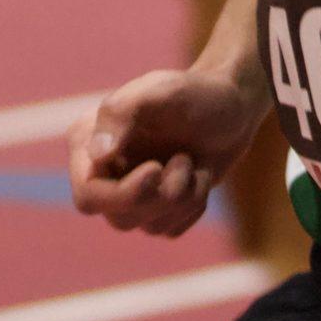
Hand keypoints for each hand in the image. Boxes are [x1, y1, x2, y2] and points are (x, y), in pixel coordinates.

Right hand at [67, 68, 265, 237]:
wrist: (233, 106)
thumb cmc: (195, 93)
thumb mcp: (162, 92)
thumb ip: (122, 113)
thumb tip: (97, 156)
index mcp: (87, 141)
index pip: (89, 196)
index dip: (125, 194)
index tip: (157, 169)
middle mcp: (102, 172)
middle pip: (121, 218)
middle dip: (163, 194)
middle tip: (186, 159)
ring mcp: (129, 192)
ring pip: (149, 226)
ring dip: (183, 196)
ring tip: (193, 160)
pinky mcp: (157, 208)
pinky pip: (170, 229)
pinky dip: (192, 207)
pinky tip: (198, 176)